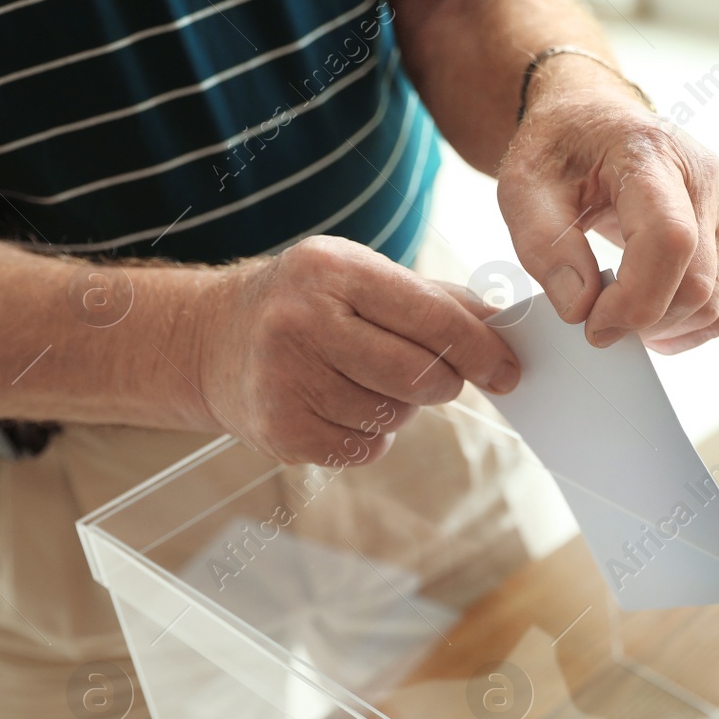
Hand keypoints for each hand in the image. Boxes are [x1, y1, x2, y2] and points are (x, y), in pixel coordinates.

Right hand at [192, 235, 519, 465]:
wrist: (210, 339)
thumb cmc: (308, 305)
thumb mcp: (361, 278)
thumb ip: (435, 301)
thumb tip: (503, 328)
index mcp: (332, 270)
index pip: (431, 317)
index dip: (480, 350)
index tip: (508, 371)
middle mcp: (301, 320)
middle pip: (418, 376)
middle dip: (442, 382)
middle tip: (433, 376)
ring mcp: (284, 379)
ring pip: (393, 416)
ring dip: (399, 408)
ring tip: (361, 381)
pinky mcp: (280, 430)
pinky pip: (364, 449)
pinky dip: (369, 436)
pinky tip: (338, 406)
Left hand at [497, 58, 718, 353]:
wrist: (592, 121)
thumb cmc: (560, 148)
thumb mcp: (522, 187)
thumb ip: (544, 247)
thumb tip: (580, 308)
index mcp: (649, 155)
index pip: (670, 239)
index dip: (636, 299)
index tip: (593, 325)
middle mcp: (702, 179)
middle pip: (697, 281)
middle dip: (644, 321)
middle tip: (597, 321)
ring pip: (715, 301)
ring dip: (666, 328)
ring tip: (620, 315)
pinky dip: (687, 325)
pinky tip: (650, 319)